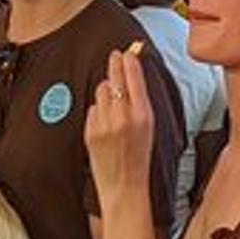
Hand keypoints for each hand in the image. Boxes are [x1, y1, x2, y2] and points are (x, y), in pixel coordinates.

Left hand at [84, 49, 157, 197]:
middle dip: (115, 63)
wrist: (124, 185)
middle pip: (115, 78)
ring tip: (113, 100)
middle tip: (115, 55)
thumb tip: (132, 76)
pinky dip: (98, 110)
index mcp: (143, 114)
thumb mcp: (149, 127)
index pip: (134, 77)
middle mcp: (123, 117)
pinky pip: (92, 108)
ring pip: (101, 90)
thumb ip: (140, 103)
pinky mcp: (90, 131)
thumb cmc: (139, 157)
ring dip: (106, 90)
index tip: (127, 52)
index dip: (129, 61)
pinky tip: (104, 121)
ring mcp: (104, 124)